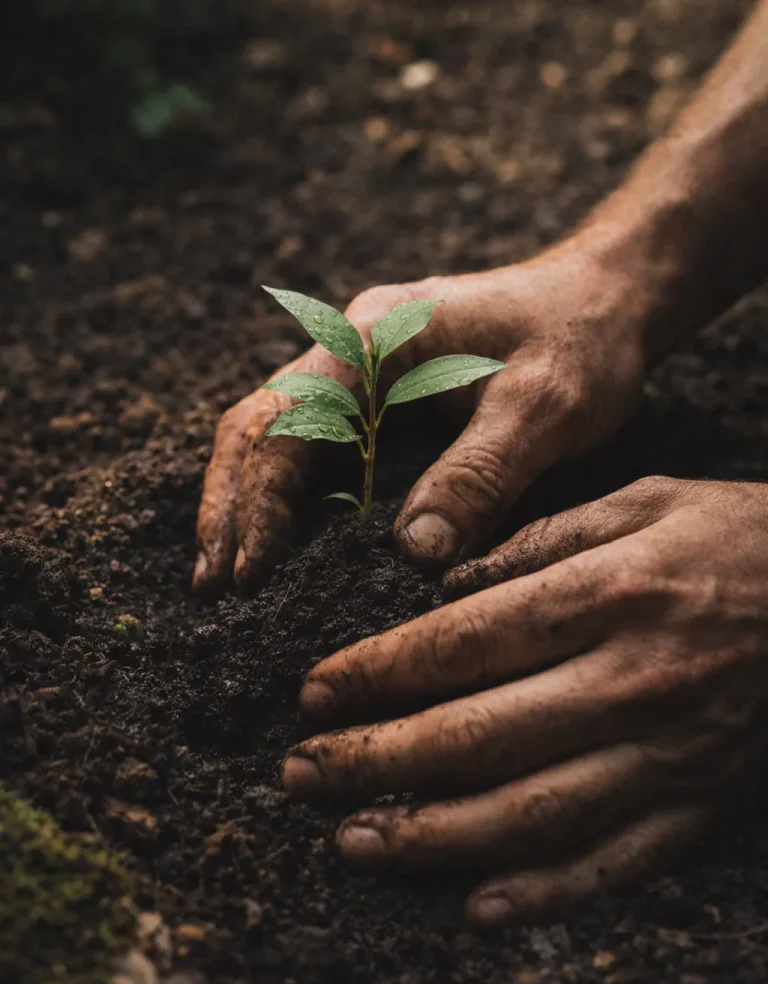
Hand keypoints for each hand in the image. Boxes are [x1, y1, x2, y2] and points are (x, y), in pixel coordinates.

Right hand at [193, 245, 647, 595]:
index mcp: (375, 339)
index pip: (287, 421)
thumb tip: (413, 555)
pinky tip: (279, 545)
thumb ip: (480, 475)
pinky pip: (313, 446)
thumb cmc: (580, 339)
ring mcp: (361, 372)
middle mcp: (352, 349)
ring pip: (274, 434)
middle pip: (257, 424)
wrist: (607, 295)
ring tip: (225, 577)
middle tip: (211, 587)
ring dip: (245, 503)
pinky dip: (284, 496)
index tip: (249, 573)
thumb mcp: (545, 407)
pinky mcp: (379, 398)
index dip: (259, 501)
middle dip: (228, 506)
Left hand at [282, 478, 767, 925]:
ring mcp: (671, 754)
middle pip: (479, 734)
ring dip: (432, 837)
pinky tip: (474, 908)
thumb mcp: (650, 499)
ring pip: (532, 813)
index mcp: (614, 592)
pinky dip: (544, 894)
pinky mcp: (702, 804)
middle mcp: (634, 680)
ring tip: (354, 843)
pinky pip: (617, 865)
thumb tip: (448, 587)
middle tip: (300, 775)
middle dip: (376, 759)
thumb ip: (545, 539)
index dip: (378, 672)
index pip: (465, 641)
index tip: (313, 693)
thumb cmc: (746, 538)